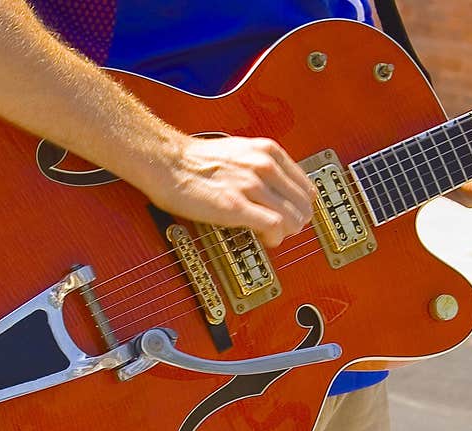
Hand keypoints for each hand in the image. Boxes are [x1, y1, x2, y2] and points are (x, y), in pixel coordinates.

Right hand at [150, 134, 315, 247]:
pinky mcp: (236, 206)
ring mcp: (251, 185)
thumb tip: (273, 187)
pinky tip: (268, 240)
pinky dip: (276, 238)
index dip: (302, 205)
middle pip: (303, 203)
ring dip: (289, 232)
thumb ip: (260, 165)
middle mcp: (263, 165)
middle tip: (287, 230)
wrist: (166, 161)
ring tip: (277, 236)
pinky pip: (274, 226)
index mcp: (266, 151)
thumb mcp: (239, 150)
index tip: (296, 214)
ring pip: (293, 216)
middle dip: (298, 221)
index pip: (304, 185)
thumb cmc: (194, 158)